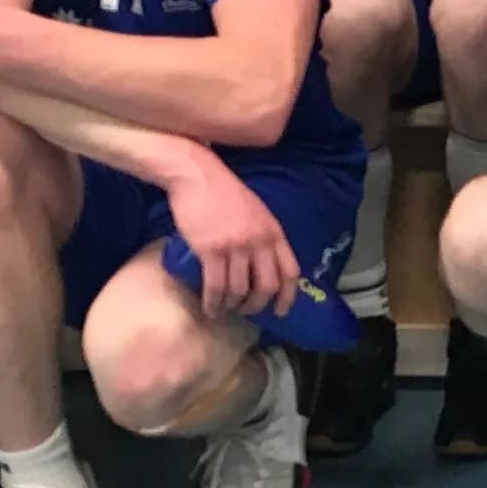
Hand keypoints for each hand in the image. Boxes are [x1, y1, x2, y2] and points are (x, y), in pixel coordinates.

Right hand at [163, 154, 298, 318]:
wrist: (196, 175)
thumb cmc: (223, 193)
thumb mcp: (256, 211)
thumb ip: (264, 235)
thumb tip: (265, 266)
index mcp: (273, 231)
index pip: (290, 271)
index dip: (288, 296)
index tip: (280, 311)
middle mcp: (259, 240)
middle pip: (266, 286)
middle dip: (257, 306)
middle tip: (246, 311)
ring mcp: (235, 246)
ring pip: (239, 290)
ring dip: (231, 306)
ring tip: (223, 309)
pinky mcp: (211, 250)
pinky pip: (216, 287)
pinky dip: (213, 302)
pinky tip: (209, 307)